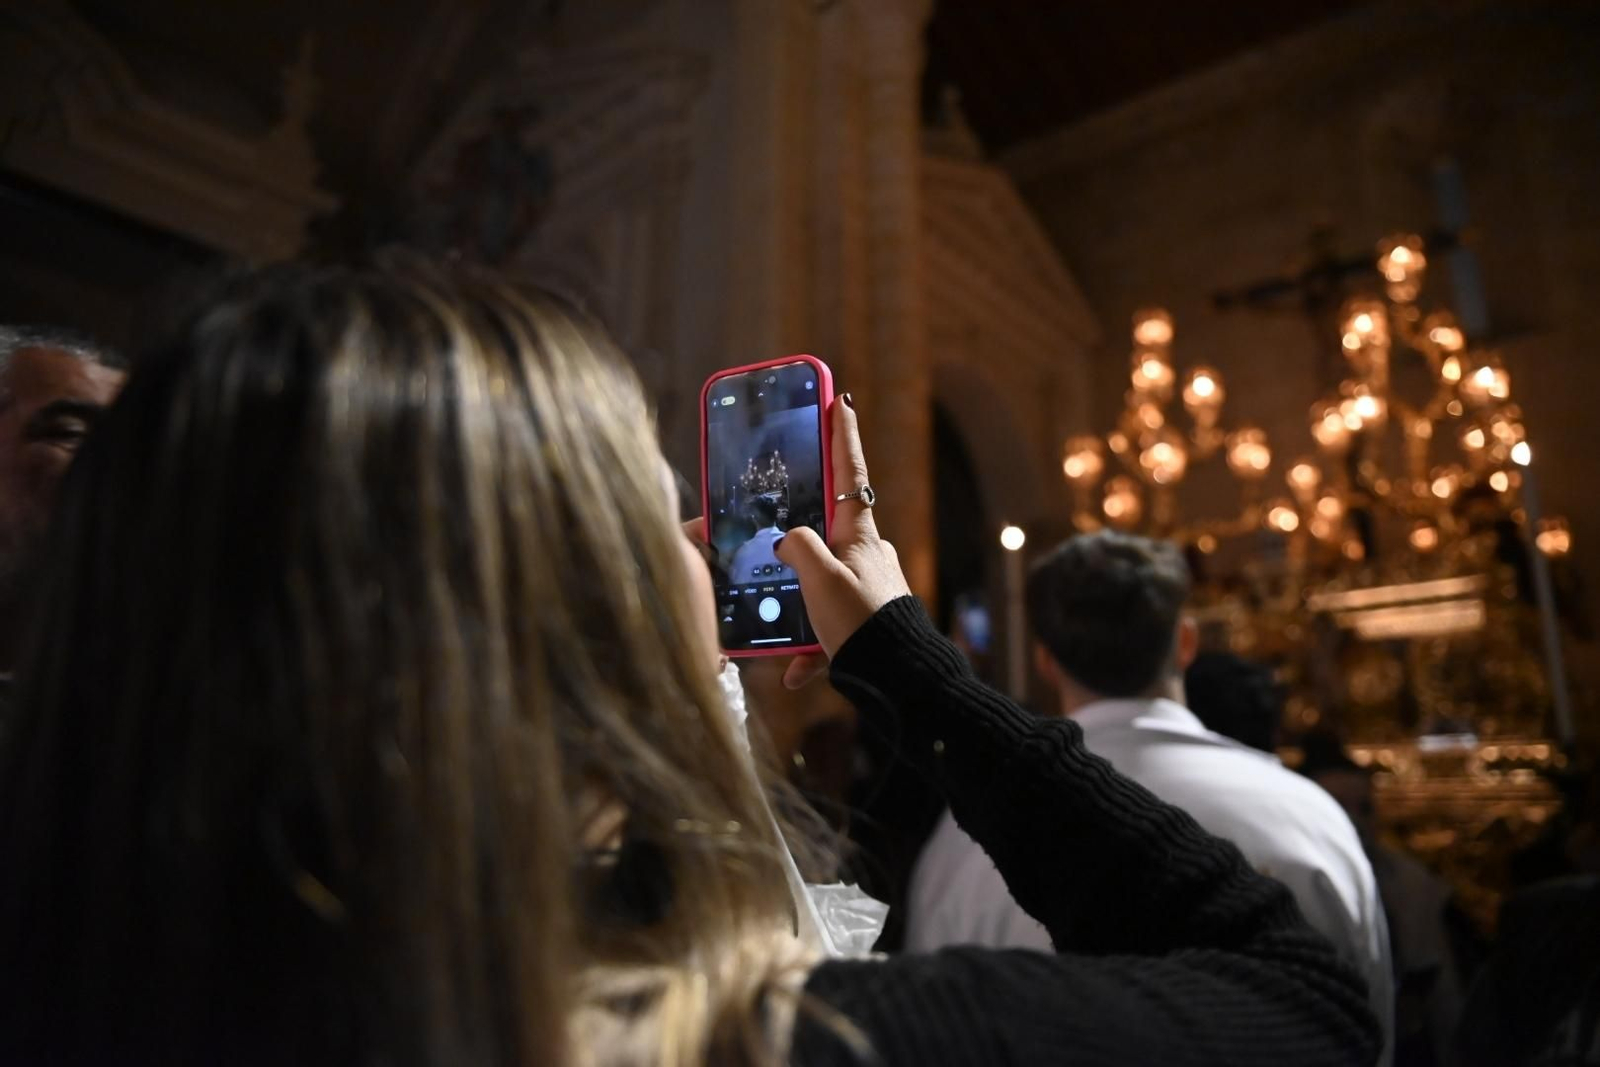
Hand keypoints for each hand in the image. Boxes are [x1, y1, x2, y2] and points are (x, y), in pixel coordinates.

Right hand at [775, 395, 910, 688]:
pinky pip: (827, 629)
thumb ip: (797, 547)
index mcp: (859, 534)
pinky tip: (794, 671)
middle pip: (827, 531)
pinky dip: (809, 649)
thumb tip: (787, 542)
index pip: (849, 472)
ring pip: (821, 584)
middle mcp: (867, 556)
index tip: (841, 401)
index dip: (842, 436)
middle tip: (775, 538)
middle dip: (799, 538)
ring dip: (798, 604)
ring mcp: (868, 589)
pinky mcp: (864, 624)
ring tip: (779, 627)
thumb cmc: (862, 622)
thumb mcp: (820, 577)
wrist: (899, 679)